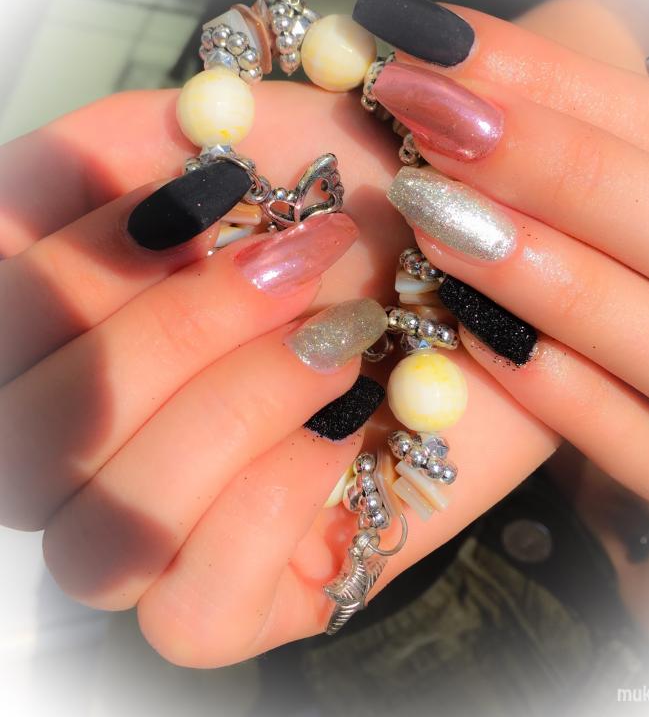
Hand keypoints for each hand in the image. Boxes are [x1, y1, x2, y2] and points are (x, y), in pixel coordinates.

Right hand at [0, 83, 556, 665]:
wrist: (493, 296)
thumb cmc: (381, 213)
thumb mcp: (266, 139)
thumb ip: (130, 143)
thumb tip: (47, 181)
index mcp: (76, 338)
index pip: (0, 325)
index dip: (78, 258)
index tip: (213, 187)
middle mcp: (95, 447)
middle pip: (32, 440)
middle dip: (174, 333)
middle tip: (299, 259)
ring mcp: (162, 536)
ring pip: (101, 537)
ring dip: (232, 412)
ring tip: (344, 338)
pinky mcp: (247, 599)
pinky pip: (193, 616)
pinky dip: (272, 505)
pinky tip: (349, 429)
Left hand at [354, 0, 648, 666]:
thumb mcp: (642, 253)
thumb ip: (596, 177)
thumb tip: (485, 84)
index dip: (548, 77)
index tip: (432, 43)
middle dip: (544, 155)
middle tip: (419, 109)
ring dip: (542, 271)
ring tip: (427, 210)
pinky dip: (573, 401)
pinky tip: (485, 344)